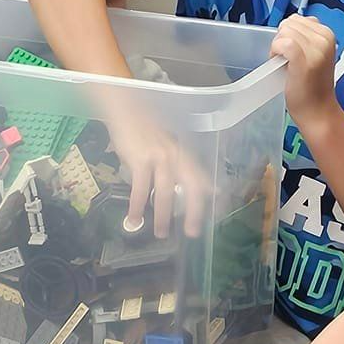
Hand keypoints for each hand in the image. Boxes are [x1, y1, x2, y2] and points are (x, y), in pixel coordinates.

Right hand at [106, 104, 209, 238]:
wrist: (126, 110)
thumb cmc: (144, 129)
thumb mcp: (165, 146)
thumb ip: (174, 165)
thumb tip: (178, 187)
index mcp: (184, 154)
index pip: (204, 178)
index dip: (213, 197)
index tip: (217, 213)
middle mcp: (177, 156)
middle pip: (192, 189)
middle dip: (194, 213)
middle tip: (192, 233)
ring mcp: (160, 157)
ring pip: (166, 193)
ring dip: (163, 216)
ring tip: (161, 233)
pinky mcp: (141, 160)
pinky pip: (141, 190)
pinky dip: (137, 207)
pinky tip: (134, 219)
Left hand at [269, 17, 341, 129]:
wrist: (317, 111)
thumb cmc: (312, 84)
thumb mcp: (316, 53)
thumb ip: (306, 36)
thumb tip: (289, 24)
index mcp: (328, 34)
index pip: (296, 19)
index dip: (289, 34)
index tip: (294, 53)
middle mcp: (324, 38)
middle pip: (289, 23)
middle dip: (283, 39)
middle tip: (288, 60)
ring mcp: (316, 49)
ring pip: (284, 31)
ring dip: (278, 47)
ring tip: (286, 65)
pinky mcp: (304, 60)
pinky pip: (283, 43)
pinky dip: (276, 51)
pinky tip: (280, 64)